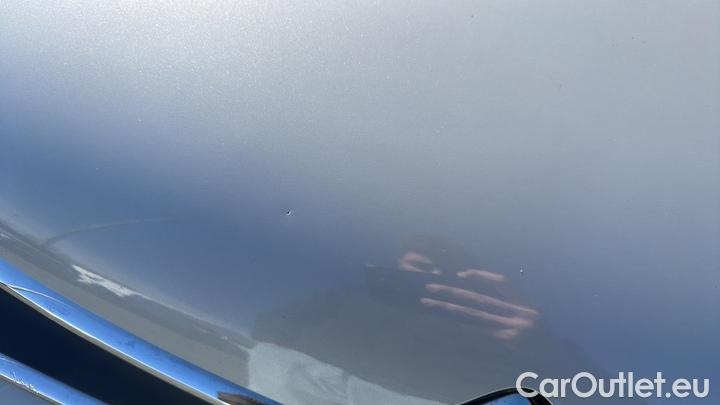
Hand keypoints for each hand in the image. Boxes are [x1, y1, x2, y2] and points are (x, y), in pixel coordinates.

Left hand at [420, 269, 538, 340]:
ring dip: (449, 309)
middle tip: (430, 288)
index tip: (460, 274)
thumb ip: (511, 312)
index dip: (480, 276)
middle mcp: (519, 315)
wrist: (563, 364)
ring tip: (429, 303)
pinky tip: (447, 327)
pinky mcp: (509, 344)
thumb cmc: (545, 345)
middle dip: (452, 291)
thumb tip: (482, 304)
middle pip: (479, 298)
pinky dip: (463, 329)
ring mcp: (513, 329)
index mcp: (525, 307)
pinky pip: (480, 333)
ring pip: (474, 315)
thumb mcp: (533, 323)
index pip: (501, 283)